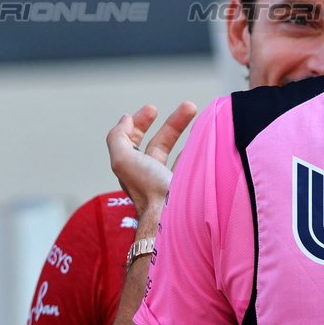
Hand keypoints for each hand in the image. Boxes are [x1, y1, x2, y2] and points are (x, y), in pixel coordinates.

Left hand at [106, 102, 197, 219]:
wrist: (171, 217)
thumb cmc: (148, 191)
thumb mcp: (122, 159)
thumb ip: (118, 137)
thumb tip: (125, 120)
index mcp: (133, 168)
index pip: (134, 140)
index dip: (140, 122)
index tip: (153, 109)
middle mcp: (151, 175)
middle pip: (160, 143)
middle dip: (174, 123)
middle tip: (189, 107)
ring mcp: (171, 181)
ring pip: (179, 153)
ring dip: (189, 136)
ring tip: (201, 122)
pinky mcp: (189, 187)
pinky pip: (193, 166)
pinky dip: (198, 153)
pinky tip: (205, 145)